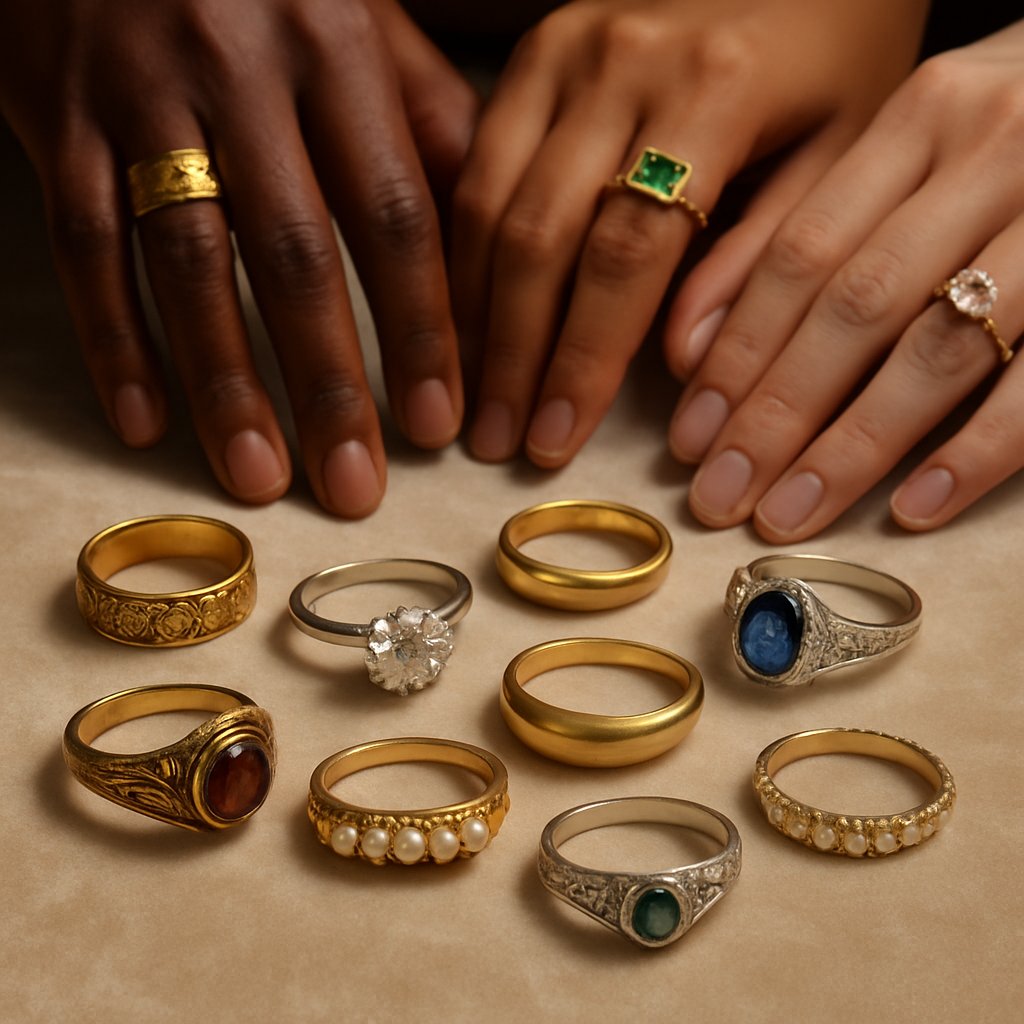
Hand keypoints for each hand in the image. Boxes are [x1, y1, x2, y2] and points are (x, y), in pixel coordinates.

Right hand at [0, 0, 475, 515]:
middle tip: (353, 487)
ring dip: (224, 385)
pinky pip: (83, 245)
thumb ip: (424, 118)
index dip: (420, 329)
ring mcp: (139, 96)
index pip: (394, 215)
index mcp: (334, 47)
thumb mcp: (360, 16)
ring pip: (188, 264)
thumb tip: (480, 235)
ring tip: (257, 477)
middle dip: (329, 386)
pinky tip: (145, 422)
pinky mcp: (54, 115)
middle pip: (295, 257)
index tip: (438, 423)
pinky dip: (113, 340)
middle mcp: (239, 72)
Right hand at [451, 0, 928, 466]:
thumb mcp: (843, 153)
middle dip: (511, 355)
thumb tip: (681, 364)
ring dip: (471, 314)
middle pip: (538, 238)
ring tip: (472, 399)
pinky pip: (477, 164)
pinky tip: (466, 319)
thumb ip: (763, 257)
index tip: (554, 441)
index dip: (582, 360)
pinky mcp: (537, 51)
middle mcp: (621, 60)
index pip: (625, 254)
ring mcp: (566, 48)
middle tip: (494, 440)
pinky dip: (463, 253)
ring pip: (489, 203)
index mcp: (714, 87)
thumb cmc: (841, 56)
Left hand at [668, 20, 1023, 538]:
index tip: (690, 438)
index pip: (800, 255)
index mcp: (921, 118)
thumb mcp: (909, 150)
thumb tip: (692, 345)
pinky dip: (975, 449)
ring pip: (936, 348)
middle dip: (775, 414)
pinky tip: (914, 507)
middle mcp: (989, 156)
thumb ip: (803, 231)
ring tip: (789, 512)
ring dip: (852, 446)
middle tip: (720, 494)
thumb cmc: (1007, 138)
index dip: (736, 355)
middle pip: (854, 307)